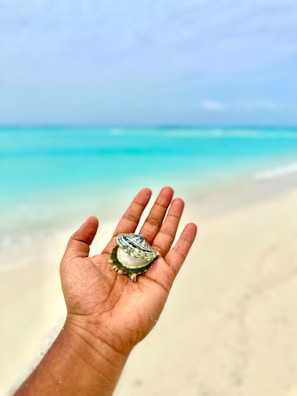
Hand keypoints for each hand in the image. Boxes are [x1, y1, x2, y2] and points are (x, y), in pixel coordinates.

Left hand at [60, 186, 196, 356]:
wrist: (98, 327)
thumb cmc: (82, 297)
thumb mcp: (72, 261)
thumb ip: (80, 238)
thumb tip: (94, 218)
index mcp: (114, 252)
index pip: (129, 223)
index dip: (138, 207)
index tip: (146, 191)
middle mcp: (134, 258)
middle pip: (150, 227)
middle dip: (159, 208)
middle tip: (168, 190)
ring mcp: (150, 268)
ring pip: (165, 237)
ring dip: (173, 218)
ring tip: (179, 200)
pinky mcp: (164, 279)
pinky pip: (177, 256)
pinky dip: (185, 241)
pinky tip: (190, 226)